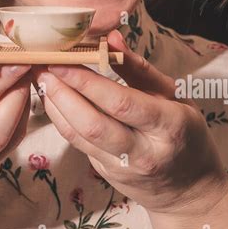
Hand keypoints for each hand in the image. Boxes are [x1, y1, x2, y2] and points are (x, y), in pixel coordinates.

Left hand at [31, 30, 227, 216]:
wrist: (188, 190)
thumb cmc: (184, 132)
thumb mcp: (175, 96)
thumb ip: (140, 68)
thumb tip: (111, 38)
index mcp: (169, 126)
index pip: (121, 103)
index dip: (87, 82)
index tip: (63, 60)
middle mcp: (144, 152)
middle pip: (93, 124)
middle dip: (62, 93)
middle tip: (42, 66)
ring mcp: (122, 168)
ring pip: (79, 136)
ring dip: (54, 105)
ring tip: (40, 78)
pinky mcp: (105, 174)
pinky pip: (78, 143)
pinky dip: (60, 118)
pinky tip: (50, 98)